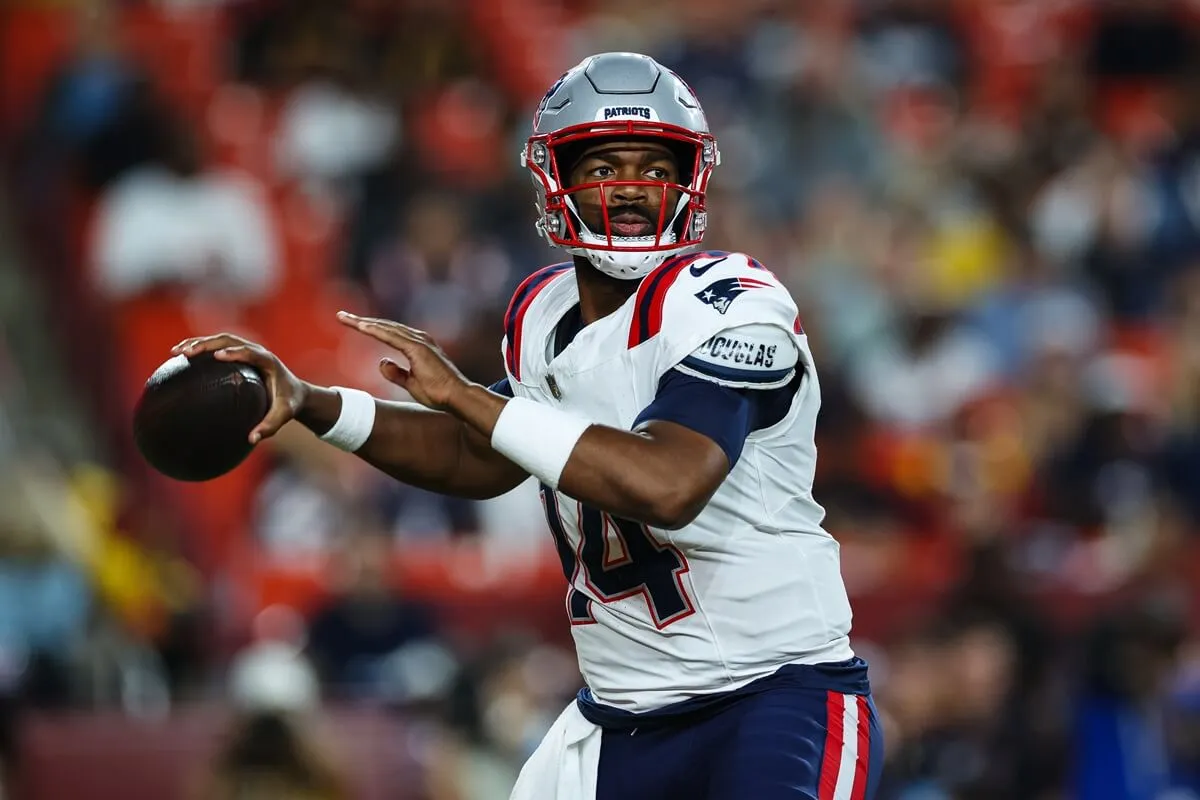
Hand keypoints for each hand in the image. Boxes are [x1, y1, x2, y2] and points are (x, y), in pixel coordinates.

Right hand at [171, 333, 308, 443]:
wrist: (295, 392)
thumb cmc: (288, 404)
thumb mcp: (284, 415)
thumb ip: (271, 426)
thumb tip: (252, 439)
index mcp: (268, 361)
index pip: (250, 352)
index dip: (235, 352)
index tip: (217, 356)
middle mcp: (257, 351)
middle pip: (229, 341)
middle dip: (206, 344)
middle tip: (186, 353)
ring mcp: (247, 349)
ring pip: (220, 340)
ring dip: (198, 343)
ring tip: (176, 352)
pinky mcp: (240, 353)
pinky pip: (218, 347)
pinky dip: (201, 349)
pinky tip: (182, 358)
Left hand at [337, 312, 470, 410]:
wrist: (456, 397)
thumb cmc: (438, 393)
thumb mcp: (411, 384)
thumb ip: (395, 373)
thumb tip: (380, 361)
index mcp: (417, 346)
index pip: (388, 333)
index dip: (370, 328)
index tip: (353, 324)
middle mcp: (418, 339)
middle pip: (384, 327)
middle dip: (361, 321)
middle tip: (341, 316)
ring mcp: (419, 341)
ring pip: (385, 328)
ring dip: (364, 322)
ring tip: (344, 318)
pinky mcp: (417, 348)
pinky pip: (391, 336)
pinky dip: (375, 330)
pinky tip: (361, 326)